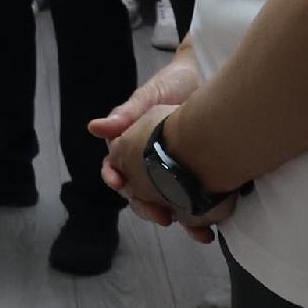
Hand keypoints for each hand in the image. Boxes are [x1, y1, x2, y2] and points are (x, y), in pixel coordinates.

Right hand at [91, 53, 202, 227]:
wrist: (209, 75)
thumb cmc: (173, 82)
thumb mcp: (149, 96)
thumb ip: (125, 114)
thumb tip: (95, 128)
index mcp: (130, 146)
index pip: (116, 169)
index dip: (115, 179)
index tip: (120, 184)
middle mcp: (149, 164)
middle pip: (141, 195)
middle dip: (149, 209)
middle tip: (163, 217)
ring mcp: (174, 172)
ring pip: (170, 204)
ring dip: (180, 221)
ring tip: (196, 232)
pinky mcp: (199, 175)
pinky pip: (196, 201)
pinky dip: (202, 217)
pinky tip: (211, 227)